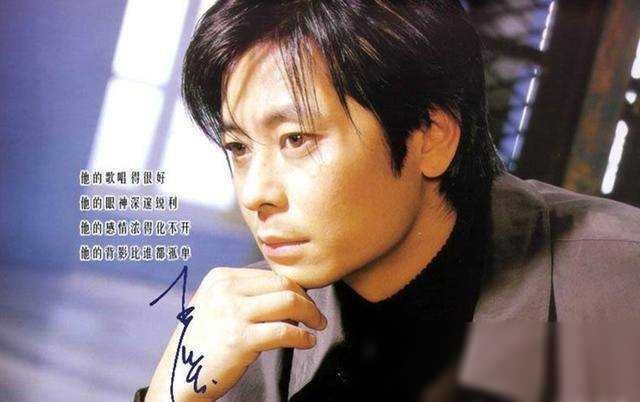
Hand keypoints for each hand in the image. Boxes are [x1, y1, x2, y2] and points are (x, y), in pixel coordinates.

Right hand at [145, 267, 327, 401]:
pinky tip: (306, 342)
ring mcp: (232, 312)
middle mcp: (226, 289)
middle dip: (306, 300)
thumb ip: (246, 294)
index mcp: (221, 277)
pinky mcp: (240, 338)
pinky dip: (302, 336)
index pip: (271, 275)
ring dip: (310, 315)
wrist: (180, 375)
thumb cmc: (204, 341)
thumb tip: (289, 293)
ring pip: (289, 303)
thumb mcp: (217, 304)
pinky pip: (284, 331)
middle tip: (315, 315)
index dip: (294, 289)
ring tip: (316, 326)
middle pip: (283, 285)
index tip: (305, 302)